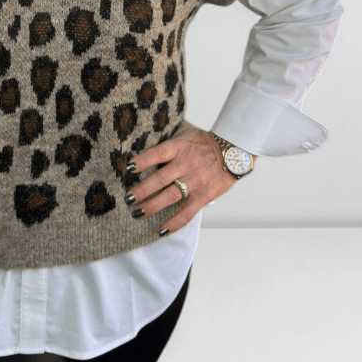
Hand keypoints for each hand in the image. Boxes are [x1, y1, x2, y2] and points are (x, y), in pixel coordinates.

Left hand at [125, 121, 243, 234]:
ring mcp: (195, 181)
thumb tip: (146, 134)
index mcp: (179, 147)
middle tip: (128, 198)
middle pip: (160, 179)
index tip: (128, 168)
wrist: (233, 152)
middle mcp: (186, 164)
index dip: (142, 161)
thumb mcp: (185, 132)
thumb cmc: (204, 142)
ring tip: (137, 213)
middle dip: (142, 190)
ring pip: (170, 196)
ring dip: (152, 206)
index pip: (157, 154)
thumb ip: (168, 135)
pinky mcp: (204, 195)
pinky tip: (162, 229)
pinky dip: (174, 222)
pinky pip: (187, 212)